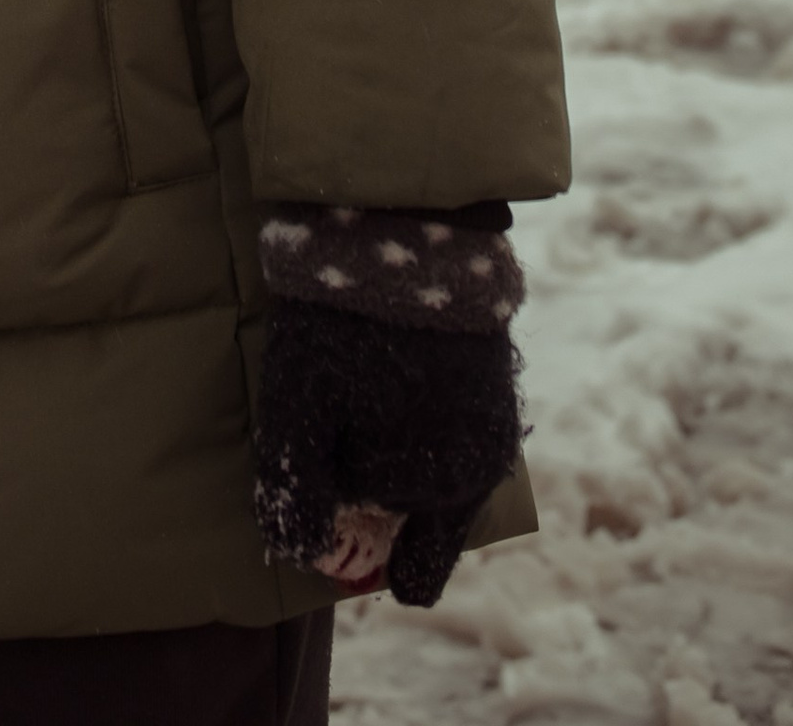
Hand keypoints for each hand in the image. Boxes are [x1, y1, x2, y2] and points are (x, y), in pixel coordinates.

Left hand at [254, 205, 524, 609]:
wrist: (399, 218)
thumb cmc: (340, 321)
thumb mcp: (300, 409)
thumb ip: (298, 494)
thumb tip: (302, 553)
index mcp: (443, 489)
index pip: (418, 573)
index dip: (375, 558)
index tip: (340, 529)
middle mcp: (482, 464)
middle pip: (416, 512)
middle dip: (374, 488)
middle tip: (332, 425)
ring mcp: (494, 415)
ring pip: (432, 466)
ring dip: (395, 447)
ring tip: (350, 389)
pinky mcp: (492, 368)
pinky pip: (449, 420)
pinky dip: (415, 410)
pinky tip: (379, 368)